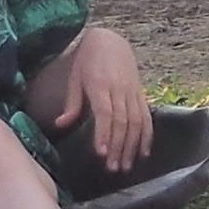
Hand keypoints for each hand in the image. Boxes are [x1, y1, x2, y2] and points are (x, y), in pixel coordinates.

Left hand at [44, 27, 152, 172]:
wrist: (110, 39)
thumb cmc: (88, 60)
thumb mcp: (75, 78)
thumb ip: (72, 103)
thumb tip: (61, 125)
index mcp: (100, 84)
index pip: (105, 112)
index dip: (104, 133)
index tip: (101, 153)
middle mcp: (119, 88)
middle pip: (122, 121)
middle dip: (118, 146)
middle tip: (112, 168)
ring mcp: (132, 91)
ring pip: (136, 121)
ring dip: (132, 146)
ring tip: (126, 166)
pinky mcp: (140, 93)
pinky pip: (146, 116)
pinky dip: (147, 135)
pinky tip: (144, 152)